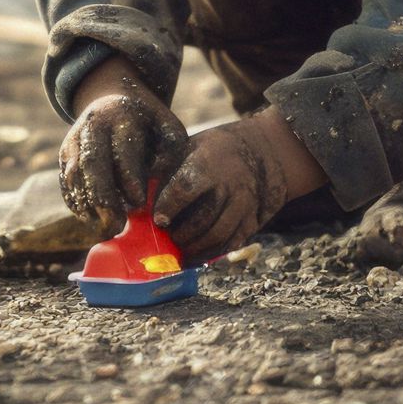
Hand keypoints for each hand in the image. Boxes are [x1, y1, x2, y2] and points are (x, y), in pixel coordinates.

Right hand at [59, 89, 189, 238]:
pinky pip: (65, 182)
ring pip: (74, 176)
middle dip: (104, 199)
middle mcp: (92, 125)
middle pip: (92, 164)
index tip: (140, 204)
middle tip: (117, 226)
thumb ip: (170, 154)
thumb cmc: (148, 123)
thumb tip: (161, 188)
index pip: (123, 151)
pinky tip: (90, 220)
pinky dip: (76, 203)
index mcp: (122, 116)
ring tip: (105, 229)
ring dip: (88, 206)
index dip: (130, 180)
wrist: (111, 98)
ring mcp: (74, 139)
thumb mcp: (166, 127)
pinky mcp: (64, 153)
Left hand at [152, 116, 292, 259]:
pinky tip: (195, 256)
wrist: (263, 153)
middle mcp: (230, 185)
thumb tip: (138, 193)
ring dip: (194, 248)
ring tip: (178, 249)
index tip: (157, 219)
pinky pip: (231, 244)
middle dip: (180, 234)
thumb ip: (167, 168)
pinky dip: (211, 255)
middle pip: (202, 219)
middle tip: (165, 238)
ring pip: (217, 236)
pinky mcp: (252, 221)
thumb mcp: (191, 147)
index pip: (185, 188)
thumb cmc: (216, 150)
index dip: (168, 207)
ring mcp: (244, 205)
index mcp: (210, 162)